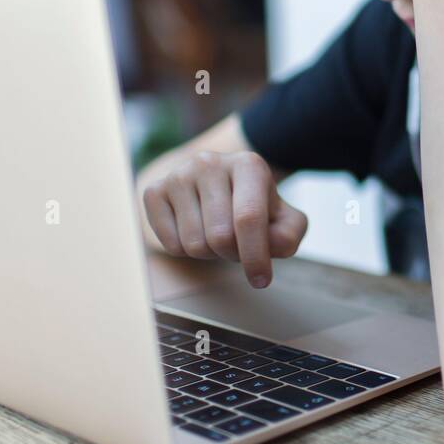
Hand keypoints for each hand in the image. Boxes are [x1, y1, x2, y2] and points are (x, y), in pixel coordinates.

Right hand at [141, 151, 306, 287]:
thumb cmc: (252, 207)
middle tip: (238, 245)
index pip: (248, 217)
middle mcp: (210, 163)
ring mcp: (178, 174)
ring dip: (210, 254)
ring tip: (216, 234)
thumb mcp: (283, 218)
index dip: (255, 255)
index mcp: (248, 165)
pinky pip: (171, 245)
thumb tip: (272, 246)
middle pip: (220, 236)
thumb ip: (289, 233)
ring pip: (194, 244)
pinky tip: (195, 231)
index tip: (261, 281)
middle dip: (233, 254)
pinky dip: (186, 251)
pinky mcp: (154, 190)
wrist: (213, 187)